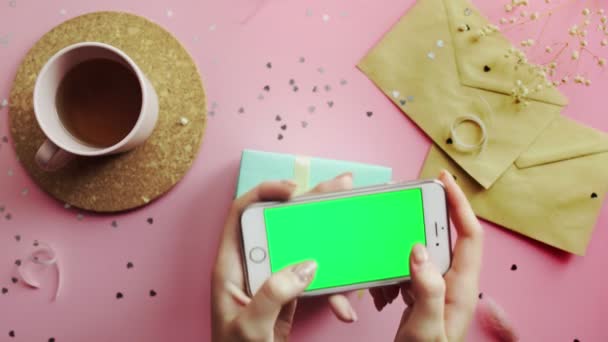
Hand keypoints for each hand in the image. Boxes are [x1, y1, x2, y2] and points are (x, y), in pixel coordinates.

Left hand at [211, 174, 358, 341]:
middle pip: (279, 221)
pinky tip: (344, 303)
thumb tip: (306, 265)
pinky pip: (313, 277)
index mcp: (230, 265)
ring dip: (327, 236)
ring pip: (300, 245)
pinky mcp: (289, 294)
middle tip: (340, 186)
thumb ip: (273, 295)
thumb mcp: (249, 327)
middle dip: (309, 202)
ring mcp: (272, 278)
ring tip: (350, 213)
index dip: (264, 193)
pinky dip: (333, 286)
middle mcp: (251, 265)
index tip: (294, 191)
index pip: (241, 214)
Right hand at [370, 170, 482, 341]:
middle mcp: (453, 284)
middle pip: (444, 237)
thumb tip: (420, 249)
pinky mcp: (421, 295)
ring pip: (422, 253)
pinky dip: (391, 273)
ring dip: (400, 253)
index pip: (470, 235)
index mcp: (462, 287)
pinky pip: (407, 271)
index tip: (443, 181)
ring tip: (385, 263)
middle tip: (404, 208)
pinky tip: (381, 290)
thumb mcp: (425, 328)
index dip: (459, 205)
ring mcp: (437, 289)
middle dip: (423, 222)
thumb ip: (426, 290)